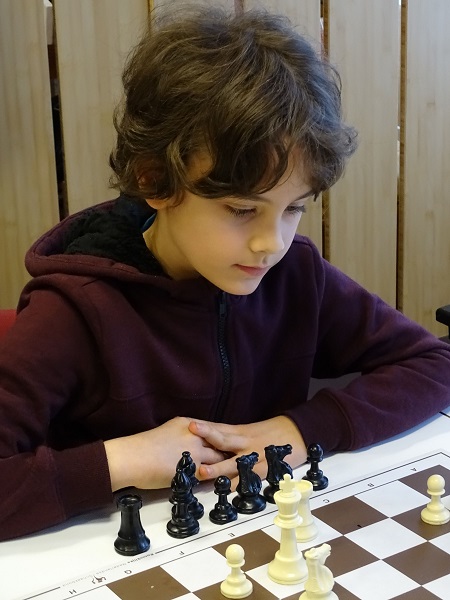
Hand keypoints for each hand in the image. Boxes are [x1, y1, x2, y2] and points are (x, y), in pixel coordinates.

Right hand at [104, 416, 225, 490]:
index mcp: (189, 424)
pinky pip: (209, 474)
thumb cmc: (143, 446)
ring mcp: (195, 452)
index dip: (222, 438)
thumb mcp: (168, 431)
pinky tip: (221, 483)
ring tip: (235, 471)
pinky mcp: (192, 468)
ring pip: (218, 459)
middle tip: (240, 458)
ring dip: (225, 466)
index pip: (214, 430)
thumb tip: (191, 442)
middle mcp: (195, 435)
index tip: (230, 444)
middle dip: (229, 450)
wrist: (132, 457)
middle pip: (220, 443)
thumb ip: (183, 435)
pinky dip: (215, 478)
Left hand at [188, 416, 306, 488]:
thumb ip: (231, 436)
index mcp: (240, 431)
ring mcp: (255, 454)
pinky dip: (240, 482)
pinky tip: (229, 489)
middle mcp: (245, 441)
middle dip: (205, 438)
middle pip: (222, 439)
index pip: (217, 428)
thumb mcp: (249, 430)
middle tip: (187, 440)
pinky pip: (251, 475)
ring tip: (202, 473)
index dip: (201, 428)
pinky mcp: (266, 465)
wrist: (298, 430)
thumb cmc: (272, 431)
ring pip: (233, 460)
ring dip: (217, 468)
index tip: (184, 427)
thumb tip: (208, 442)